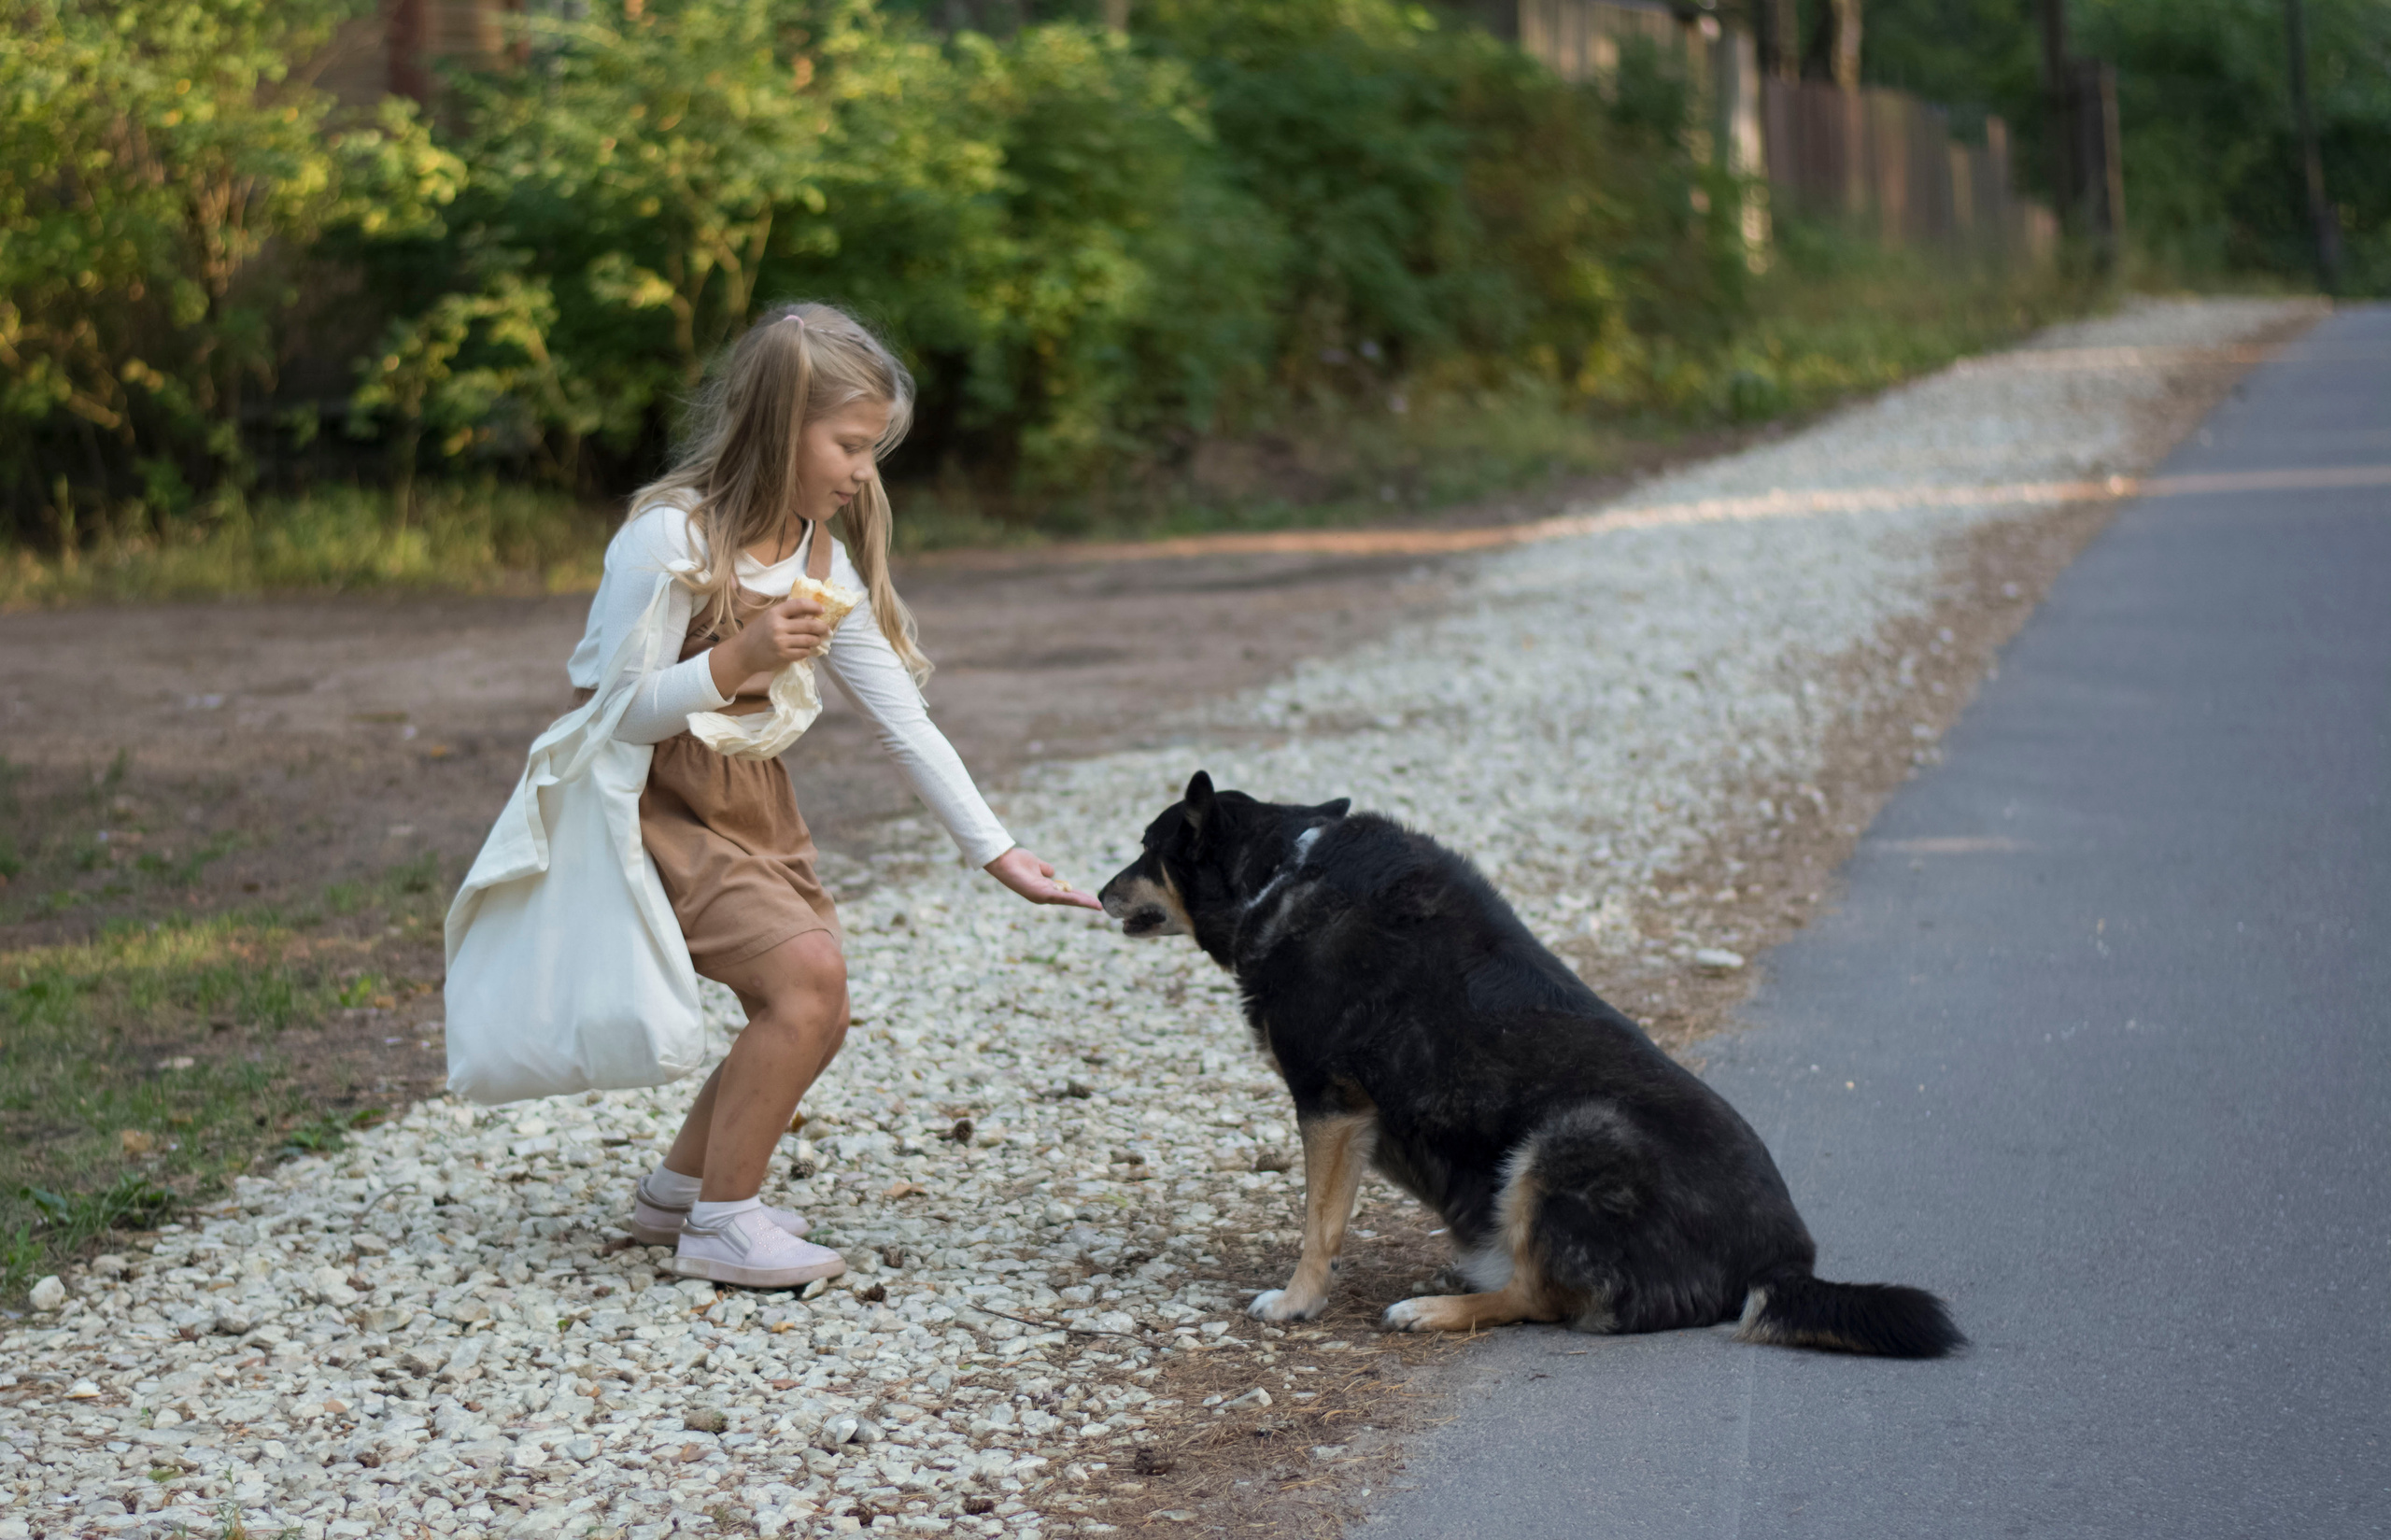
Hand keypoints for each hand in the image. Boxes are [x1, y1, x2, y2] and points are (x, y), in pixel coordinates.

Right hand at [712, 592, 827, 696]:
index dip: (814, 606)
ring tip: (816, 640)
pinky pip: (803, 652)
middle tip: (826, 629)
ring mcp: (781, 642)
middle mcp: (778, 626)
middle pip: (809, 625)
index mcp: (775, 613)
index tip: (822, 610)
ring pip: (809, 640)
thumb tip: (812, 613)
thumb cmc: (758, 633)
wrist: (743, 653)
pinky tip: (804, 649)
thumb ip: (787, 615)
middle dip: (822, 627)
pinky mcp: (783, 656)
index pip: (799, 605)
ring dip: (816, 640)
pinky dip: (807, 651)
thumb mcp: (769, 618)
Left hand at [986, 847, 1102, 909]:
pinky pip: (1058, 896)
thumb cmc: (1016, 860)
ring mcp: (1040, 895)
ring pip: (1066, 900)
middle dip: (1084, 903)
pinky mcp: (1038, 893)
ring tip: (1096, 905)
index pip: (1065, 895)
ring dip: (1082, 902)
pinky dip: (1071, 898)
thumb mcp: (1036, 864)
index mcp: (1043, 889)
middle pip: (1068, 900)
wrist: (1002, 859)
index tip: (1092, 900)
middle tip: (1099, 907)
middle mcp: (1043, 895)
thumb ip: (1045, 869)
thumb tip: (1053, 873)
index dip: (1079, 897)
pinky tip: (1082, 900)